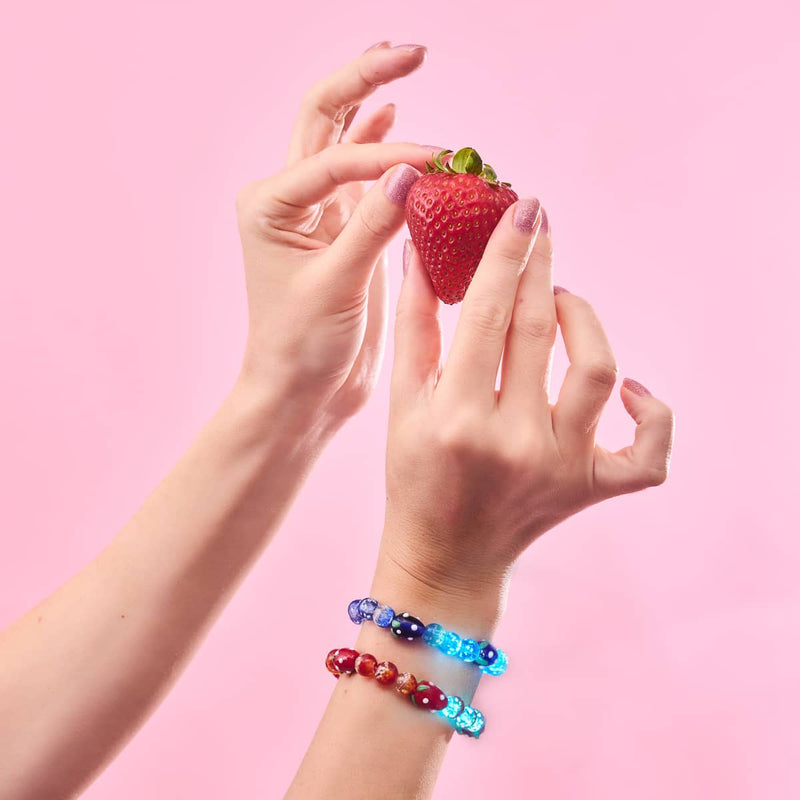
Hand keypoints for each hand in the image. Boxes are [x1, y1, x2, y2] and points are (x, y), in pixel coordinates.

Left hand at [233, 43, 431, 428]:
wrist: (300, 391)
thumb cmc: (301, 347)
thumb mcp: (336, 286)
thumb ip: (372, 226)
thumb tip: (412, 170)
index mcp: (272, 206)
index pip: (337, 160)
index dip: (389, 156)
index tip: (439, 163)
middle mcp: (290, 199)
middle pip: (324, 117)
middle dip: (364, 78)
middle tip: (409, 50)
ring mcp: (317, 212)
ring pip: (341, 139)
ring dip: (369, 99)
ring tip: (399, 60)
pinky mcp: (343, 232)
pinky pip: (361, 177)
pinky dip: (378, 145)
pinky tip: (392, 117)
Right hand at [380, 199, 674, 604]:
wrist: (446, 557)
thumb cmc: (416, 476)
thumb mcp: (402, 404)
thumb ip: (414, 326)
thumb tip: (424, 253)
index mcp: (455, 417)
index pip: (485, 313)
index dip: (505, 252)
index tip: (520, 206)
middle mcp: (511, 441)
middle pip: (540, 330)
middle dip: (541, 265)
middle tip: (539, 226)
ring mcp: (559, 467)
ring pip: (599, 370)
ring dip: (584, 320)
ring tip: (561, 301)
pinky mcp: (591, 489)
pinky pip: (649, 450)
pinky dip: (653, 413)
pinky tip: (633, 389)